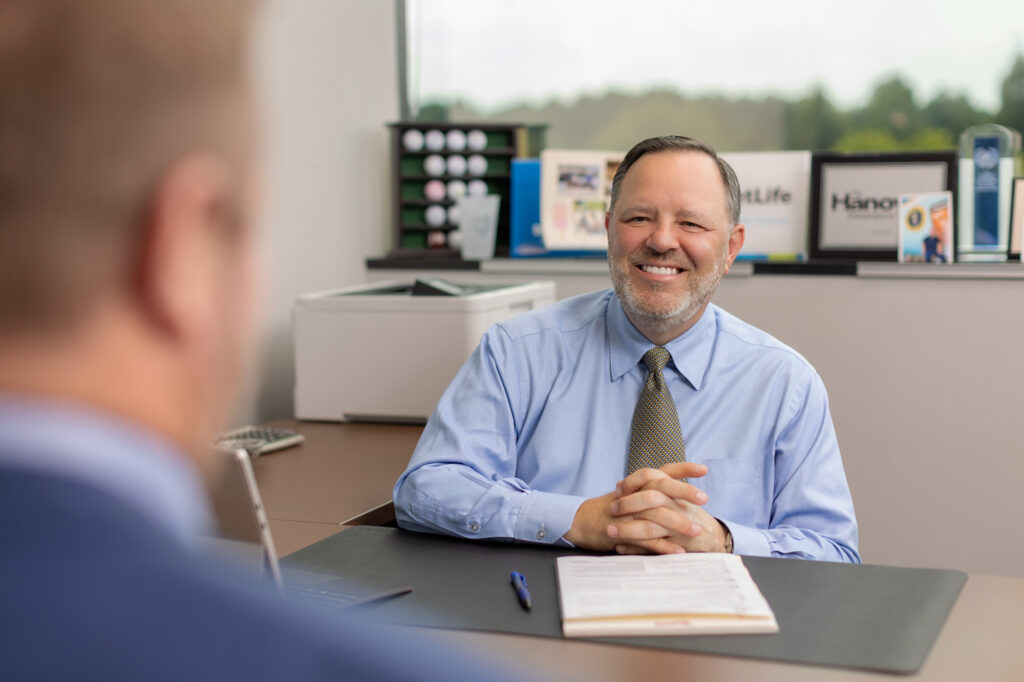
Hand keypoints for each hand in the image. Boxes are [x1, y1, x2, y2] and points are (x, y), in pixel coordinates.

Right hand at [563, 461, 707, 551]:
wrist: (580, 521)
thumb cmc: (608, 509)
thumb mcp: (629, 495)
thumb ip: (649, 491)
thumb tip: (675, 493)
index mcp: (637, 484)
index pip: (662, 471)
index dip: (683, 469)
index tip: (704, 469)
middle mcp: (633, 494)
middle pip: (661, 488)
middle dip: (684, 492)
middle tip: (704, 499)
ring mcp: (628, 512)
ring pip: (656, 514)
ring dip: (678, 522)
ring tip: (697, 531)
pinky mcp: (622, 532)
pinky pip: (646, 539)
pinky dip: (664, 545)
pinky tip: (679, 551)